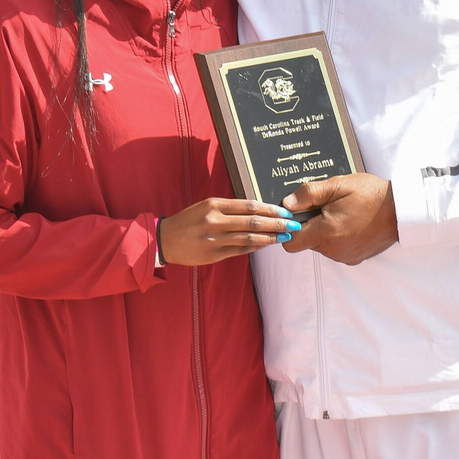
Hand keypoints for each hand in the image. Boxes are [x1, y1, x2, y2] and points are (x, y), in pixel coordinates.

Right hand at [158, 198, 300, 265]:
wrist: (165, 239)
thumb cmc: (188, 220)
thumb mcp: (206, 206)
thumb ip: (230, 208)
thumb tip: (257, 211)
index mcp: (214, 205)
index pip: (249, 206)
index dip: (270, 209)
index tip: (285, 211)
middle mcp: (215, 220)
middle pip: (253, 221)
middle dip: (277, 223)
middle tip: (293, 225)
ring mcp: (215, 239)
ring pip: (249, 237)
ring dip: (270, 237)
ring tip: (285, 236)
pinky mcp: (214, 254)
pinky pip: (240, 250)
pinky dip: (256, 246)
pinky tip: (267, 244)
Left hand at [279, 174, 397, 265]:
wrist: (401, 210)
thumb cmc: (371, 194)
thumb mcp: (338, 185)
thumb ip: (309, 194)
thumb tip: (287, 203)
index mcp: (326, 232)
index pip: (291, 241)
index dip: (290, 227)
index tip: (298, 213)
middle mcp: (333, 250)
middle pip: (306, 241)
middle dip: (310, 224)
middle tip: (326, 206)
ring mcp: (344, 256)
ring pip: (321, 245)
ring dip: (324, 230)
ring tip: (342, 212)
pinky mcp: (354, 258)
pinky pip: (335, 249)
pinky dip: (337, 237)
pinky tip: (350, 222)